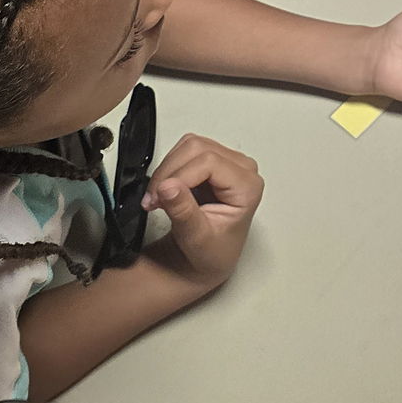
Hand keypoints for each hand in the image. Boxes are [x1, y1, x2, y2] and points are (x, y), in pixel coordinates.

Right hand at [144, 133, 263, 288]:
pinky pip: (185, 150)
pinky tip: (166, 190)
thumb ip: (183, 211)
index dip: (179, 175)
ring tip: (158, 198)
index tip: (159, 197)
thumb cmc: (212, 252)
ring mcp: (228, 162)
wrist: (210, 257)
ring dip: (167, 169)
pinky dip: (169, 168)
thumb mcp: (196, 237)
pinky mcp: (212, 161)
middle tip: (153, 200)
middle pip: (198, 148)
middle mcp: (242, 169)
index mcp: (247, 187)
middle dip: (169, 172)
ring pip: (189, 145)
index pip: (209, 162)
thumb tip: (168, 186)